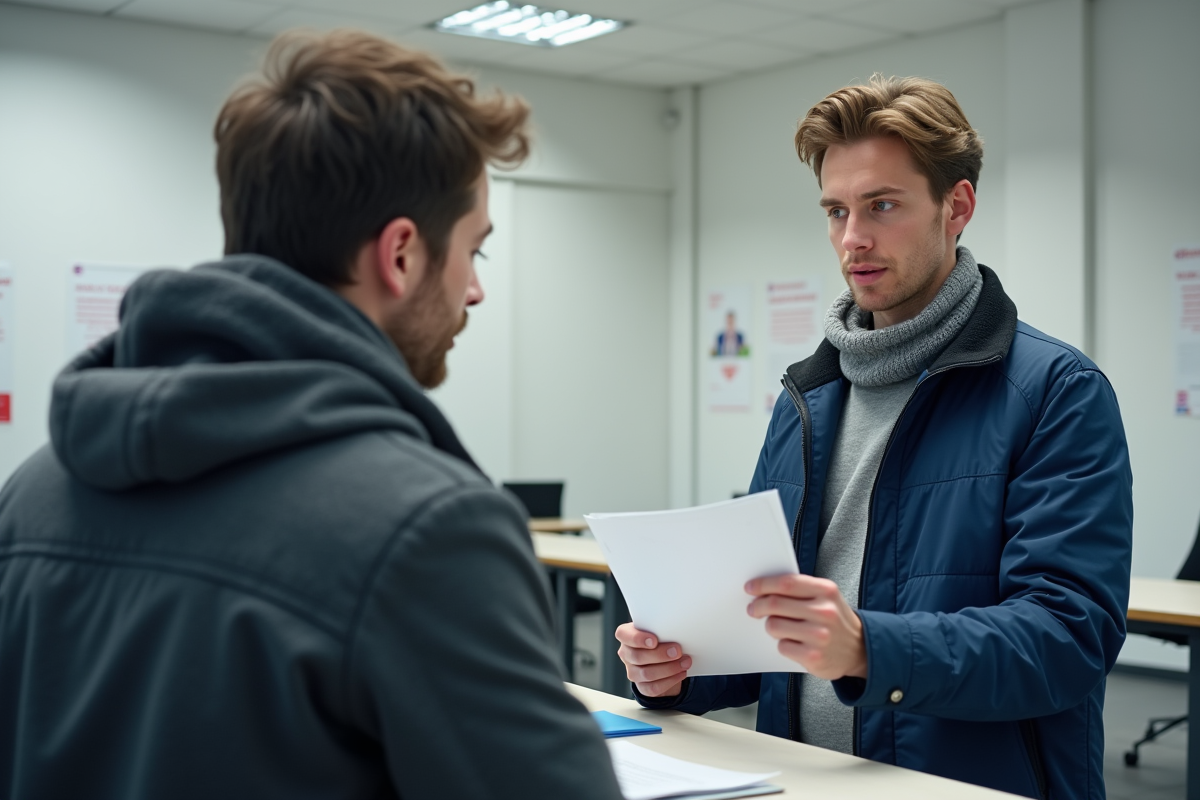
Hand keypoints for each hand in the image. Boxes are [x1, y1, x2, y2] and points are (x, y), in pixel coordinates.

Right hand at [614, 623, 691, 697]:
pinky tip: (681, 673)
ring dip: (669, 668)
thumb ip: (662, 629)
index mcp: (626, 635)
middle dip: (660, 655)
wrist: (663, 657)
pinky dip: (670, 680)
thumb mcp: (659, 629)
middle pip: (637, 657)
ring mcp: (632, 672)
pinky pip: (654, 687)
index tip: (654, 640)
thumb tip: (677, 631)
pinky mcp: (642, 686)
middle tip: (677, 651)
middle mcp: (626, 654)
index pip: (623, 634)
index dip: (637, 638)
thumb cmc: (660, 638)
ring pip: (646, 674)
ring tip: (685, 662)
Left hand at [745, 574, 867, 679]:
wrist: (860, 649)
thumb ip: (800, 589)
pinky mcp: (814, 657)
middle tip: (753, 608)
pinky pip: (782, 646)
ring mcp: (819, 636)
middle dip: (758, 606)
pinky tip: (794, 643)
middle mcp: (825, 612)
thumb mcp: (826, 597)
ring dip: (771, 626)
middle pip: (775, 604)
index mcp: (826, 591)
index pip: (786, 583)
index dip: (763, 584)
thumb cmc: (835, 619)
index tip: (750, 587)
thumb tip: (764, 588)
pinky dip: (783, 644)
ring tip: (779, 627)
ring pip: (774, 626)